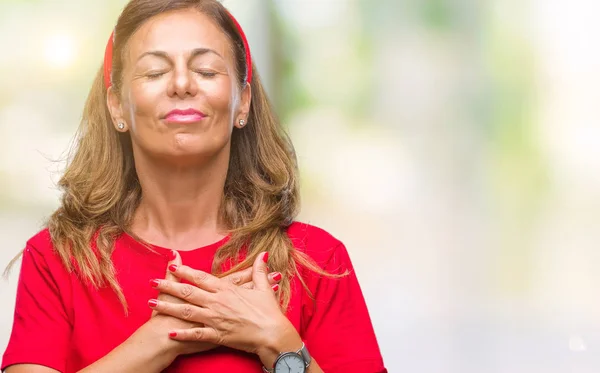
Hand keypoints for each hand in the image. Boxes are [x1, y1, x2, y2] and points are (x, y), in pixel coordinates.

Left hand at [149, 252, 301, 366]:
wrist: (273, 334)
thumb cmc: (269, 312)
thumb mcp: (264, 288)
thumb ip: (259, 271)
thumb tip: (263, 254)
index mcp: (227, 289)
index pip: (201, 278)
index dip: (185, 271)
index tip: (172, 266)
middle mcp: (217, 302)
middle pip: (188, 292)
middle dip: (168, 286)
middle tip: (152, 282)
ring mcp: (215, 319)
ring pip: (186, 311)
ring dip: (167, 307)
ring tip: (151, 303)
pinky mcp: (216, 335)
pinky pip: (195, 334)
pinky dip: (181, 333)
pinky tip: (168, 331)